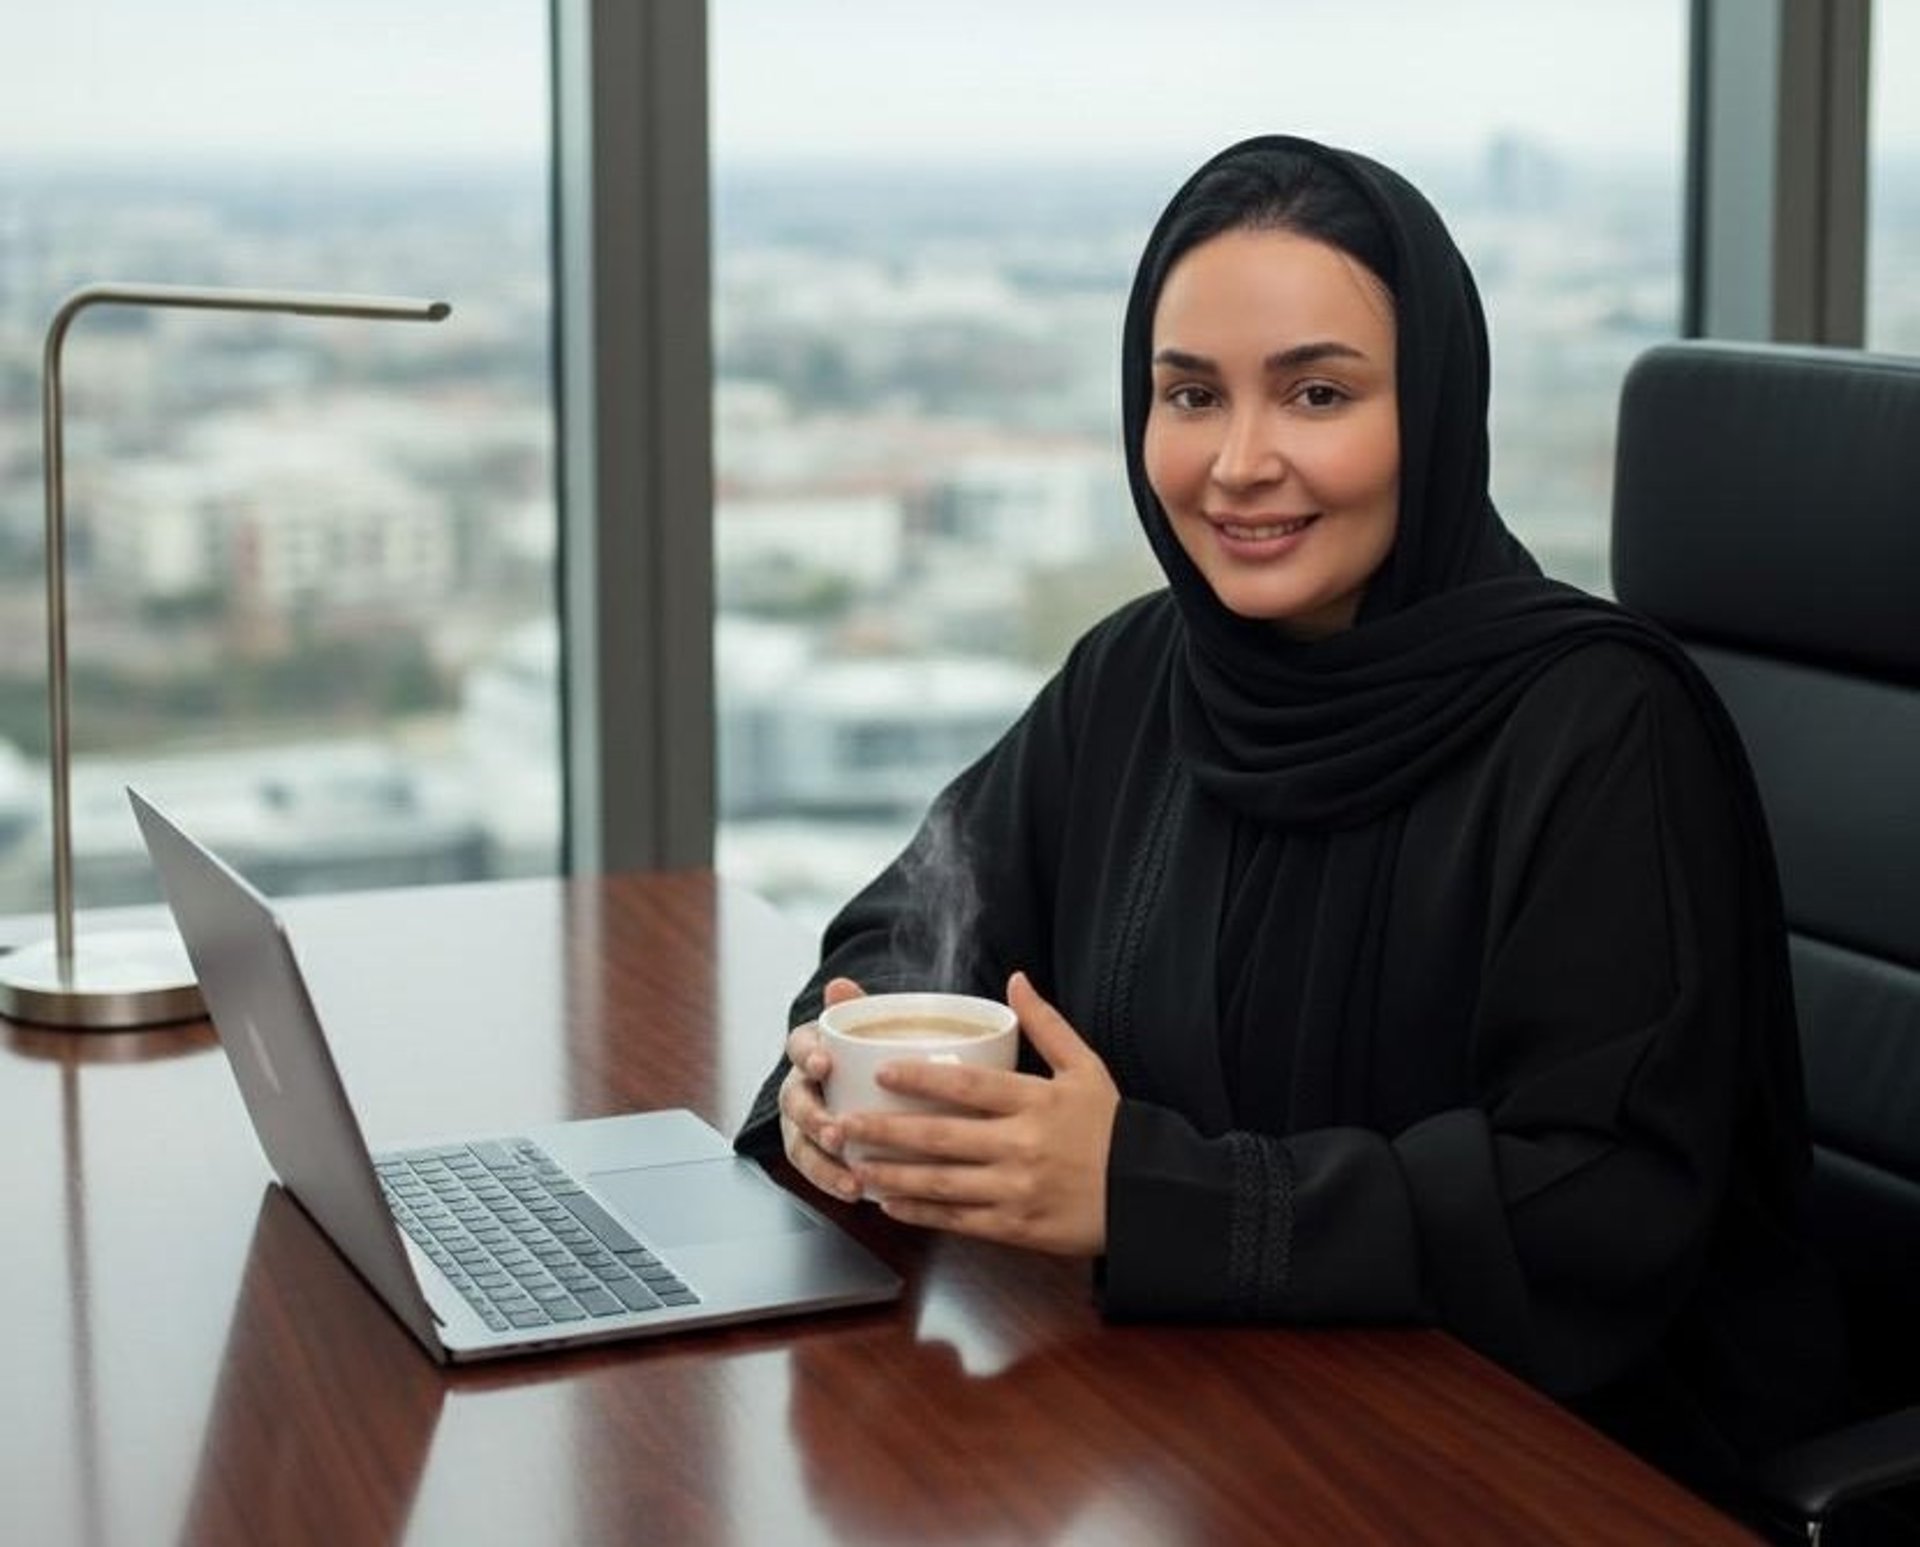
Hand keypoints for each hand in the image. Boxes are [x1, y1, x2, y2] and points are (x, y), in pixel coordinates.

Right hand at [777, 976, 865, 1202]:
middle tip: (836, 1132)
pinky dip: (833, 1183)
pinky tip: (860, 1193)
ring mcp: (802, 1124)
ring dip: (822, 1165)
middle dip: (813, 1120)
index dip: (808, 1056)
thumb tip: (840, 984)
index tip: (825, 1064)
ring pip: (800, 1145)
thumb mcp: (860, 1026)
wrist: (852, 1080)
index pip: (798, 1047)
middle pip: (795, 1104)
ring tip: (850, 1182)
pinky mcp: (812, 1153)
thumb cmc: (859, 1052)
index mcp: (809, 1051)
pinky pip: (815, 1171)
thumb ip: (852, 1007)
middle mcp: (799, 1087)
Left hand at [842, 972, 1118, 1256]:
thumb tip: (1016, 979)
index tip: (881, 1073)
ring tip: (855, 1167)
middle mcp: (1022, 1146)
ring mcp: (1017, 1190)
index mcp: (1036, 1102)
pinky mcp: (1018, 1227)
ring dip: (893, 1176)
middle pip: (941, 1137)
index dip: (920, 1079)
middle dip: (886, 1132)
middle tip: (843, 1124)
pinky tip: (891, 1206)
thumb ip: (1047, 1024)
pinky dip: (921, 1214)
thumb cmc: (1115, 1128)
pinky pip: (960, 1221)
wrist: (1150, 1194)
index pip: (967, 1087)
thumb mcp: (1086, 1068)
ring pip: (942, 1184)